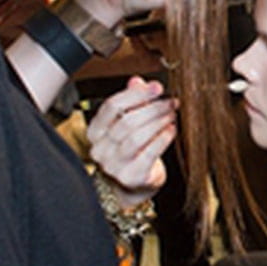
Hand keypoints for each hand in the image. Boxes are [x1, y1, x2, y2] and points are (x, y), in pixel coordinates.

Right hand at [86, 77, 176, 197]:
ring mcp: (114, 165)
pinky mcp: (131, 177)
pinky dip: (163, 139)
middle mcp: (100, 149)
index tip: (157, 87)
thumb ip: (131, 101)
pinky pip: (149, 154)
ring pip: (137, 137)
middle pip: (126, 122)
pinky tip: (171, 130)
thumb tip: (138, 81)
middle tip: (170, 102)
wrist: (132, 184)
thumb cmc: (131, 151)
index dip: (136, 94)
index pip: (112, 107)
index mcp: (95, 132)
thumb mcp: (127, 123)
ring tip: (171, 114)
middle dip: (153, 108)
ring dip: (158, 122)